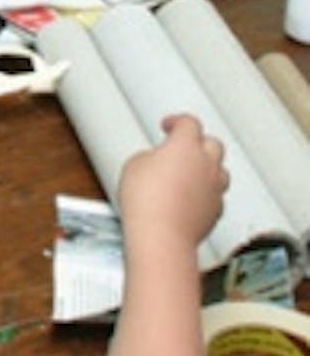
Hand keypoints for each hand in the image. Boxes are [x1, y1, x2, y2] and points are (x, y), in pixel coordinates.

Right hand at [117, 114, 227, 249]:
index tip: (170, 125)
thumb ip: (150, 157)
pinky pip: (216, 195)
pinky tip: (191, 198)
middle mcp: (206, 163)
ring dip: (206, 168)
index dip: (178, 122)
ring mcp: (214, 188)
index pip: (189, 123)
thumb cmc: (146, 200)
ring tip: (189, 174)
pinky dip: (206, 193)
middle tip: (183, 148)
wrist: (161, 233)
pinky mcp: (216, 211)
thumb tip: (155, 163)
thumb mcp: (134, 165)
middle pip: (212, 143)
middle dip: (198, 143)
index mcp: (186, 145)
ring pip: (220, 170)